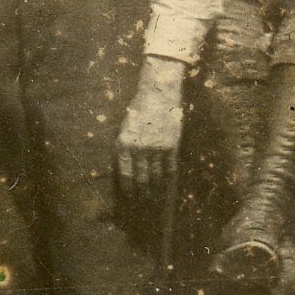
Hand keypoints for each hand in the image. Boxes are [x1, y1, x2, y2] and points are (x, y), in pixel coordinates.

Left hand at [117, 56, 186, 188]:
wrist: (158, 94)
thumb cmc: (138, 110)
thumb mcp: (125, 128)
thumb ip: (125, 148)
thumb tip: (127, 170)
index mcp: (123, 144)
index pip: (125, 175)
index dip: (128, 189)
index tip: (130, 196)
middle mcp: (139, 149)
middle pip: (141, 178)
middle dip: (142, 191)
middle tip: (143, 199)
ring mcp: (156, 148)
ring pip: (156, 176)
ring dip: (155, 187)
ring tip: (155, 194)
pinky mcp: (171, 146)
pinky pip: (170, 168)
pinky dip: (168, 177)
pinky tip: (167, 182)